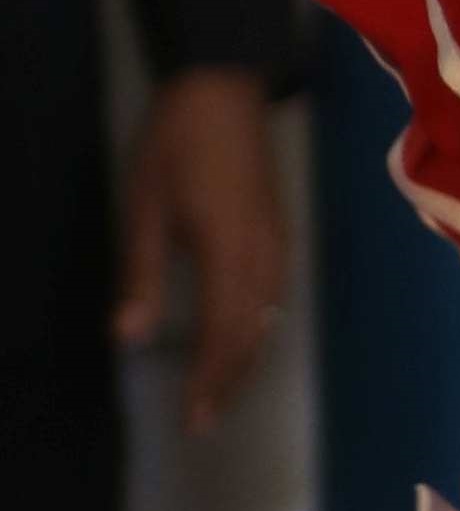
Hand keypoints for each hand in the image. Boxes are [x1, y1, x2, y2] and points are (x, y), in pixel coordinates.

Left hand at [114, 69, 289, 434]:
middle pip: (253, 333)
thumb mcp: (143, 210)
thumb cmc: (175, 146)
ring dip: (247, 356)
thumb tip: (130, 338)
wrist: (222, 90)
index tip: (194, 420)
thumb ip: (141, 275)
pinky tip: (246, 332)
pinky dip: (259, 326)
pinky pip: (275, 294)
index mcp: (227, 254)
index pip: (224, 334)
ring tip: (224, 387)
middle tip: (207, 420)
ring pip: (270, 316)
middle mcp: (262, 256)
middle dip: (231, 380)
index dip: (210, 381)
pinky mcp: (277, 230)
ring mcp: (276, 242)